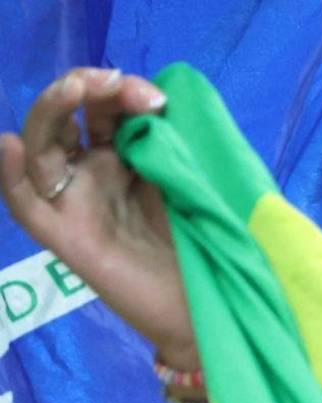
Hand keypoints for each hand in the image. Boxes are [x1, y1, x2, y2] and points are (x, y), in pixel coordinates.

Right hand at [0, 68, 197, 370]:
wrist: (213, 311)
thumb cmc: (210, 247)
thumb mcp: (196, 185)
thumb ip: (176, 147)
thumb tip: (162, 105)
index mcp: (128, 158)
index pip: (109, 109)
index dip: (125, 92)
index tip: (159, 99)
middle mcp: (96, 175)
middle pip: (69, 118)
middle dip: (88, 90)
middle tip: (115, 83)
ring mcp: (78, 204)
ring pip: (41, 148)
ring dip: (50, 111)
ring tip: (74, 89)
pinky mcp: (67, 239)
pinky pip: (27, 205)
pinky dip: (11, 175)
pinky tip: (11, 145)